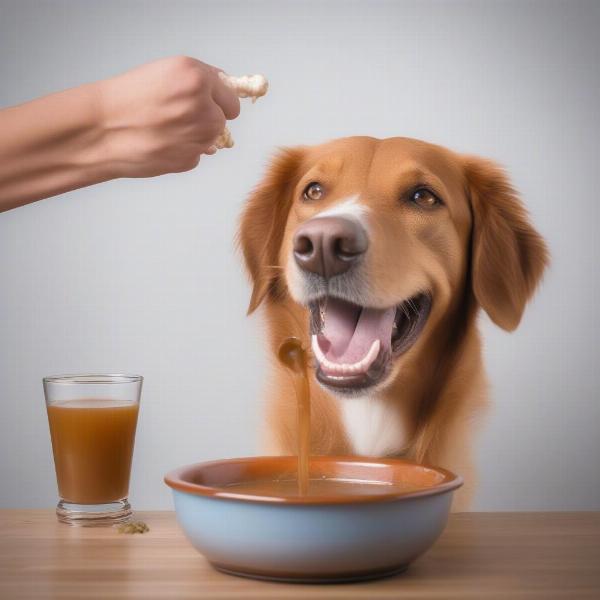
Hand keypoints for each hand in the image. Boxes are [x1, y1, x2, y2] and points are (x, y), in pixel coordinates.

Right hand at [97, 56, 240, 177]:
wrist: (101, 130)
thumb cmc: (127, 99)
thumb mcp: (165, 72)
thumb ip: (200, 81)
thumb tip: (227, 94)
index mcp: (196, 78)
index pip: (231, 96)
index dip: (218, 99)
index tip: (207, 101)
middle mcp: (203, 108)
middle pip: (224, 119)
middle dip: (208, 118)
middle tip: (177, 115)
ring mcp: (199, 137)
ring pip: (212, 139)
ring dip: (195, 136)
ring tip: (164, 128)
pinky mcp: (190, 160)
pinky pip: (196, 155)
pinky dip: (183, 151)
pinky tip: (161, 143)